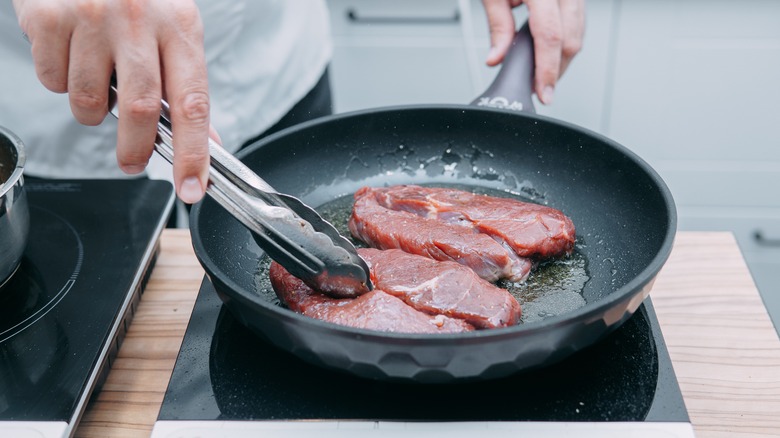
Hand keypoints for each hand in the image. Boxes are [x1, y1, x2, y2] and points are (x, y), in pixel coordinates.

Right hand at [13, 0, 210, 202]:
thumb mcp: (174, 30)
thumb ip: (186, 85)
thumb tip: (208, 141)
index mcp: (180, 26)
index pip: (193, 103)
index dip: (195, 153)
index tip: (192, 187)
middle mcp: (139, 19)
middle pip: (140, 109)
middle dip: (136, 149)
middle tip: (132, 163)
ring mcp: (91, 17)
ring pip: (88, 101)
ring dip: (91, 111)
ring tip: (97, 84)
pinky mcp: (49, 17)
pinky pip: (53, 80)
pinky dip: (61, 82)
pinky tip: (72, 55)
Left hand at [482, 0, 584, 104]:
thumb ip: (498, 25)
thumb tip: (496, 58)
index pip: (550, 38)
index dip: (547, 70)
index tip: (543, 93)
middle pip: (569, 42)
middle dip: (555, 71)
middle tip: (537, 88)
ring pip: (578, 35)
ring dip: (562, 59)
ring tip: (540, 73)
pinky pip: (578, 24)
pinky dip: (566, 42)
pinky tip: (550, 53)